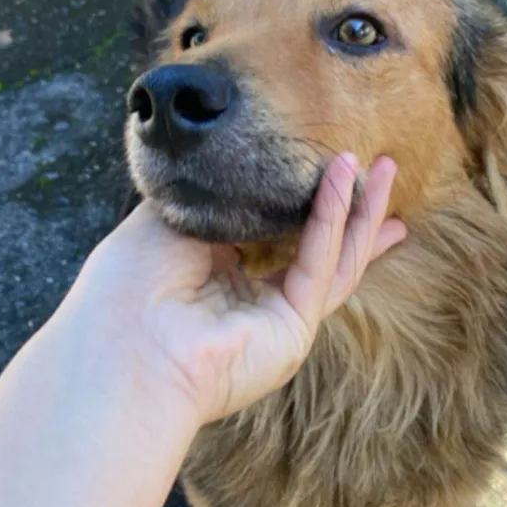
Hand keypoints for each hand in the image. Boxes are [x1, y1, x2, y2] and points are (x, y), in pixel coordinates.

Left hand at [66, 154, 404, 424]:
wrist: (121, 345)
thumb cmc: (127, 283)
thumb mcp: (167, 216)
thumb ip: (212, 192)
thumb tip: (237, 161)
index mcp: (219, 277)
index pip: (277, 236)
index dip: (308, 206)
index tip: (330, 168)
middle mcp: (252, 302)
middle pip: (320, 249)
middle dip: (355, 210)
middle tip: (384, 169)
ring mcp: (276, 320)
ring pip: (335, 261)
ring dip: (361, 213)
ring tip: (385, 169)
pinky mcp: (292, 332)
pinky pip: (319, 265)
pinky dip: (332, 219)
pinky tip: (342, 179)